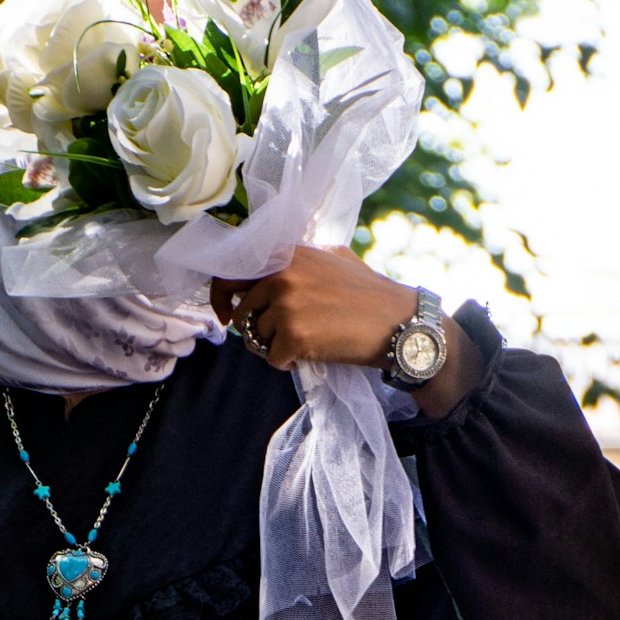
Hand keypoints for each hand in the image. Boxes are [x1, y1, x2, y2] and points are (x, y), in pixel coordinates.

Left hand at [210, 244, 481, 415]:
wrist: (397, 322)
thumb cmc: (368, 293)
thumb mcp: (331, 258)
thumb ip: (297, 262)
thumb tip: (266, 272)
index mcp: (287, 255)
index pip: (233, 273)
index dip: (221, 297)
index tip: (224, 313)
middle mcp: (281, 276)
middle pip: (242, 314)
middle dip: (257, 330)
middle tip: (280, 338)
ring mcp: (286, 306)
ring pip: (257, 338)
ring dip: (276, 347)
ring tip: (307, 342)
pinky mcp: (292, 336)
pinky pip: (272, 359)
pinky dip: (288, 363)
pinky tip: (312, 354)